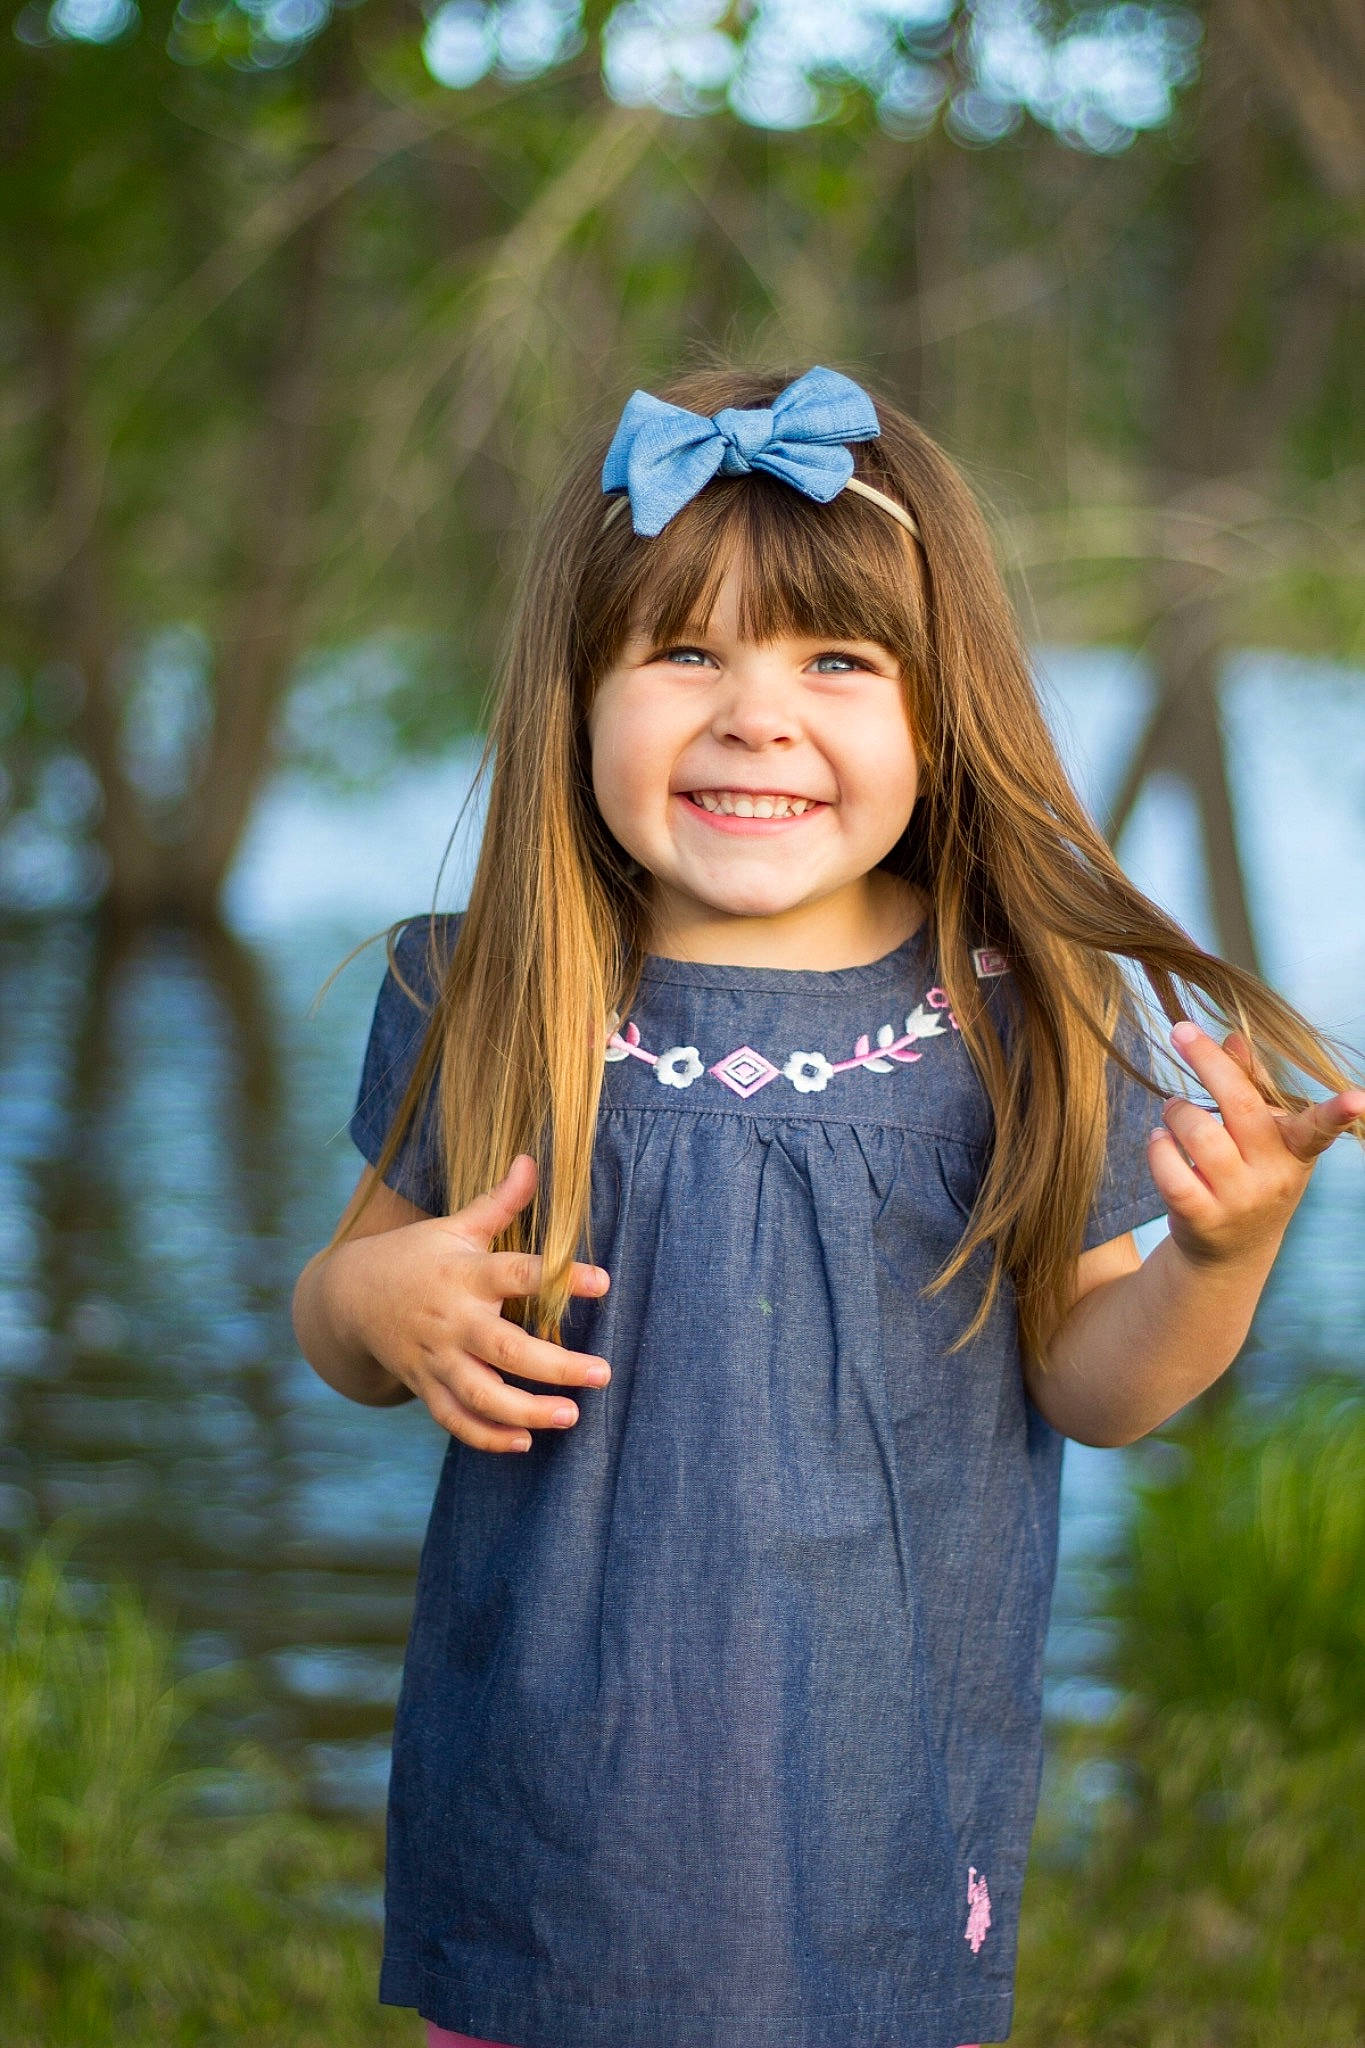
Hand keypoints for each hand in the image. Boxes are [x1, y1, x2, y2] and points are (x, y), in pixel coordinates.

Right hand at [332, 1155, 610, 1451]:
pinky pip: (455, 1420)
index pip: (518, 1273)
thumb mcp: (455, 1225)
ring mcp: (436, 1359)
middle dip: (555, 1366)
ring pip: (481, 1394)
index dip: (560, 1277)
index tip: (603, 1282)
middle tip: (601, 1373)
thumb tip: (532, 1160)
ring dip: (526, 1411)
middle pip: (505, 1349)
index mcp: (466, 1274)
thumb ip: (499, 1202)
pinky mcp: (425, 1386)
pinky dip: (486, 1436)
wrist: (349, 1296)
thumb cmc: (416, 1255)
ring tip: (570, 1417)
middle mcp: (453, 1321)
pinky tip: (523, 1442)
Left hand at [1148, 1019, 1364, 1269]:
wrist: (1232, 1249)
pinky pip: (1171, 1171)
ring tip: (1173, 1109)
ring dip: (1177, 1110)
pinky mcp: (1201, 1218)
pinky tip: (1159, 1140)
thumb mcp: (1264, 1134)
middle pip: (1241, 1107)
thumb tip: (1234, 1037)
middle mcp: (1272, 1175)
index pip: (1320, 1129)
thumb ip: (1250, 1084)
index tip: (1358, 1099)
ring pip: (1200, 1135)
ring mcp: (1237, 1200)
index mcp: (1295, 1149)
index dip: (1338, 1114)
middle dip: (1208, 1062)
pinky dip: (1158, 1146)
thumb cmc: (1250, 1173)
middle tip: (1180, 1032)